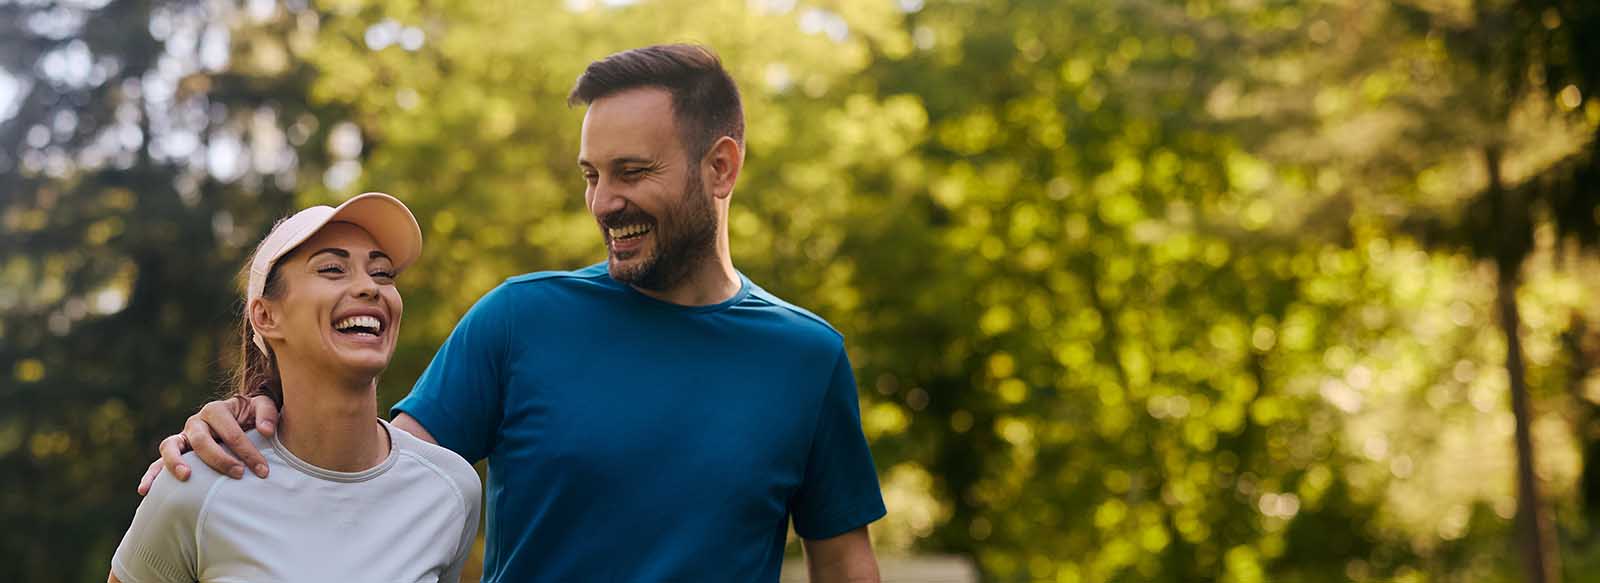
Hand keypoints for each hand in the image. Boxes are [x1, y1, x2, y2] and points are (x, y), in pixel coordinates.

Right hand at [137, 395, 279, 495]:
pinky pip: (156, 463)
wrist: (238, 420)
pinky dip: (150, 475)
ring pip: (171, 446)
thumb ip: (267, 414)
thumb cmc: (251, 416)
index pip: (231, 431)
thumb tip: (266, 432)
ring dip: (176, 462)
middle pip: (202, 440)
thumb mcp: (262, 407)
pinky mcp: (174, 453)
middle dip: (220, 459)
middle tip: (238, 474)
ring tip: (186, 477)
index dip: (247, 451)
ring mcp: (182, 438)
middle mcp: (196, 422)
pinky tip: (145, 491)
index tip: (262, 470)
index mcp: (216, 410)